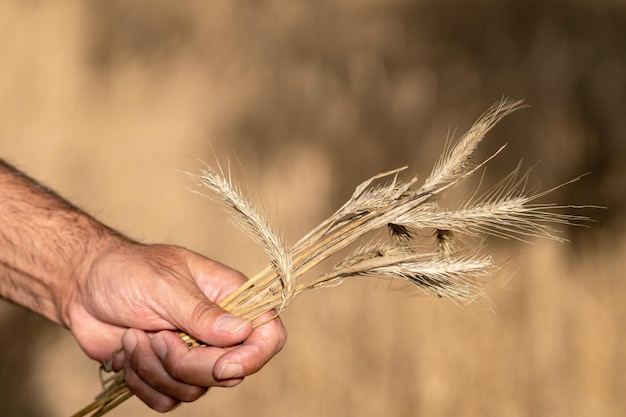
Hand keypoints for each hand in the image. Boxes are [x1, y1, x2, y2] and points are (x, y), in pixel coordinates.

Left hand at [64, 242, 286, 411]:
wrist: (83, 287)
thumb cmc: (127, 272)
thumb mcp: (165, 285)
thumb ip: (202, 313)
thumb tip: (243, 331)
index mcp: (230, 297)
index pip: (268, 333)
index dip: (254, 356)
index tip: (221, 365)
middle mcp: (218, 330)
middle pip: (229, 371)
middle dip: (186, 362)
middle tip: (156, 336)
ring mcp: (193, 354)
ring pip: (195, 390)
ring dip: (156, 369)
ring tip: (134, 337)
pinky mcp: (166, 374)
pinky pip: (167, 400)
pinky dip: (142, 382)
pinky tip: (128, 352)